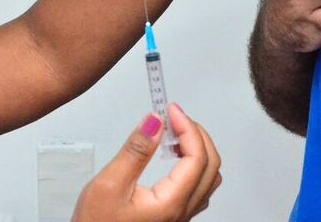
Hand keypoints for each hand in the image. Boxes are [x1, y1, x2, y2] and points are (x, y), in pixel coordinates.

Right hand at [72, 104, 221, 221]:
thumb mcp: (110, 184)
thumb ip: (136, 151)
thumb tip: (155, 122)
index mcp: (171, 204)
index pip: (197, 157)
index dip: (188, 127)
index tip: (173, 110)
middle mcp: (181, 212)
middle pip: (210, 166)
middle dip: (197, 134)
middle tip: (175, 117)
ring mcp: (179, 217)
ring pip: (208, 178)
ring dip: (198, 150)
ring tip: (174, 134)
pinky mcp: (172, 217)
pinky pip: (197, 188)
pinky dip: (193, 165)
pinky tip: (173, 158)